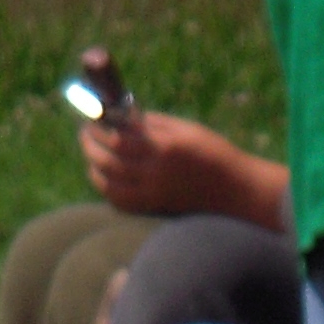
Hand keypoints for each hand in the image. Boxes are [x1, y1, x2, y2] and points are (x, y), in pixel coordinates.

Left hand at [80, 106, 289, 231]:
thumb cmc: (214, 153)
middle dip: (90, 144)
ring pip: (110, 183)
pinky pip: (122, 202)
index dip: (98, 126)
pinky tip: (101, 177)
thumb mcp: (186, 129)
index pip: (118, 137)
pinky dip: (106, 189)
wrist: (239, 190)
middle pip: (108, 160)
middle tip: (85, 132)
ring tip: (90, 151)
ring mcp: (155, 193)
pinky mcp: (157, 207)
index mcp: (164, 147)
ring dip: (93, 165)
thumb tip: (122, 117)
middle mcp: (156, 172)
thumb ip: (152, 124)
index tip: (90, 116)